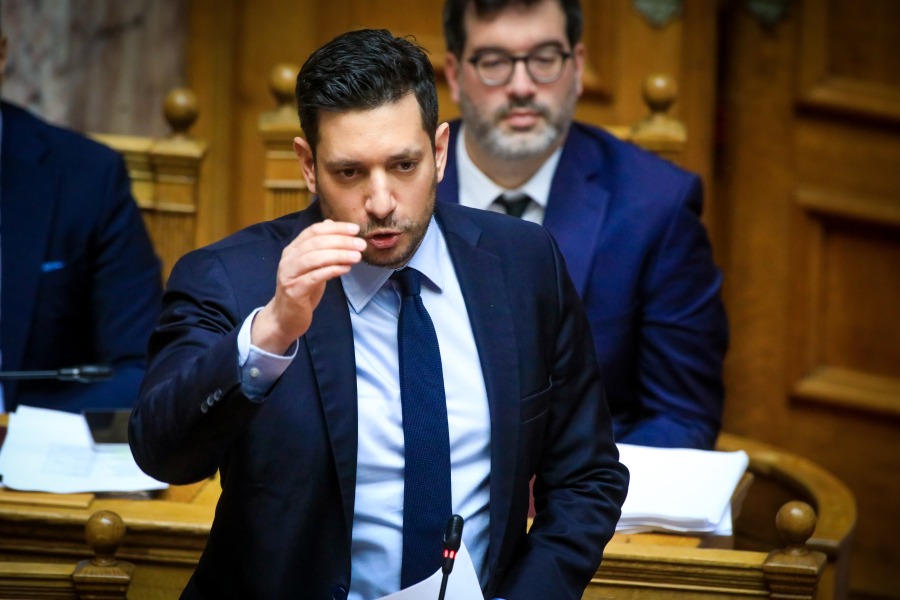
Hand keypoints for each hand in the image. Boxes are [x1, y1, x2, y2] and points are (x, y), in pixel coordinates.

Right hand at [251, 219, 364, 353]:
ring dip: (338, 255)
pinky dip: (331, 270)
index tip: (355, 229)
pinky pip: (314, 277)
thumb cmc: (302, 290)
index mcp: (293, 249)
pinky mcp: (294, 291)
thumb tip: (331, 224)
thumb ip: (320, 246)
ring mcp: (289, 274)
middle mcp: (288, 259)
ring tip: (357, 257)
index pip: (314, 230)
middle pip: (315, 243)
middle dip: (341, 241)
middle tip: (361, 244)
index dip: (335, 228)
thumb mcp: (312, 266)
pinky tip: (345, 269)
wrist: (285, 318)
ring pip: (314, 258)